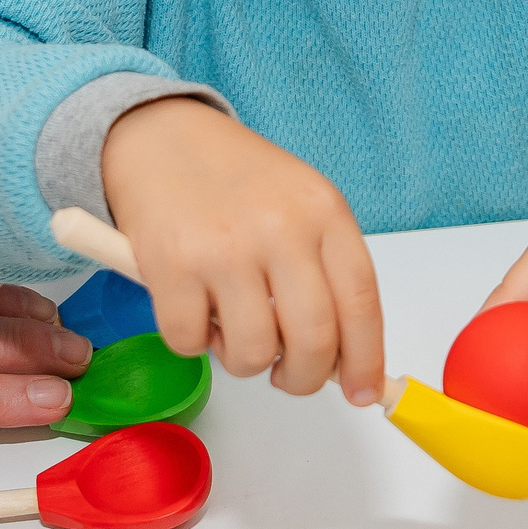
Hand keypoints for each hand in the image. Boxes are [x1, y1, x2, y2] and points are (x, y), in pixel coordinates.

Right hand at [101, 96, 384, 402]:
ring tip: (231, 324)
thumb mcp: (300, 205)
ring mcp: (224, 247)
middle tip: (288, 375)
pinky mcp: (170, 265)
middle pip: (314, 340)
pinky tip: (193, 306)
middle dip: (303, 378)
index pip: (361, 302)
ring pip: (253, 353)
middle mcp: (280, 228)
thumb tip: (340, 359)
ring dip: (244, 359)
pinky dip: (193, 341)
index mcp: (323, 211)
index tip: (360, 391)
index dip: (365, 359)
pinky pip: (191, 343)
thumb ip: (324, 271)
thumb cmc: (236, 180)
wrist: (161, 137)